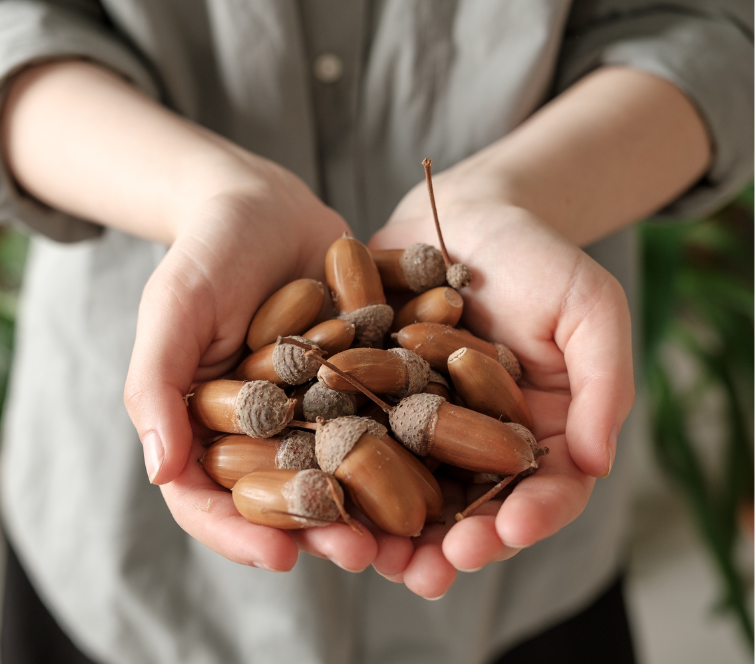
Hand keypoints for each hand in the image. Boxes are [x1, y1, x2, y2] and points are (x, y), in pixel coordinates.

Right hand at [124, 161, 378, 571]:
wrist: (267, 205)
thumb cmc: (205, 253)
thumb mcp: (173, 308)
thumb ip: (156, 384)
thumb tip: (158, 469)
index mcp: (205, 430)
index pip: (210, 499)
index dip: (239, 534)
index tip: (279, 559)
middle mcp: (262, 434)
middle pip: (285, 500)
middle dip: (321, 533)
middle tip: (358, 554)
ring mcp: (316, 414)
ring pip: (344, 476)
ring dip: (376, 508)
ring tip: (410, 531)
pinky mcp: (363, 386)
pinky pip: (387, 424)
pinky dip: (416, 448)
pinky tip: (450, 468)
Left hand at [366, 177, 634, 597]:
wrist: (466, 214)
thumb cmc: (540, 257)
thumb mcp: (590, 309)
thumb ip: (600, 382)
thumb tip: (596, 462)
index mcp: (535, 433)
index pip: (542, 492)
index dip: (528, 517)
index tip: (508, 531)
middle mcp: (475, 442)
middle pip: (467, 510)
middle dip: (449, 548)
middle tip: (428, 573)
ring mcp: (419, 425)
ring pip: (406, 492)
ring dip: (388, 531)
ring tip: (371, 557)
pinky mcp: (369, 400)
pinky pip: (353, 442)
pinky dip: (339, 472)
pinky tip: (321, 492)